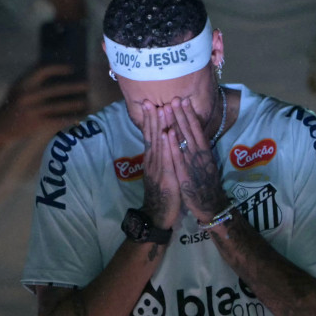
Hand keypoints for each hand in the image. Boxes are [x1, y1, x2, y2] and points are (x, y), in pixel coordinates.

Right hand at [0, 64, 89, 150]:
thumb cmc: (12, 107)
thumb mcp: (17, 90)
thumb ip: (33, 82)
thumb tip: (58, 76)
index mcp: (22, 83)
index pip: (42, 71)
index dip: (58, 68)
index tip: (71, 69)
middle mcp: (27, 96)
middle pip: (55, 89)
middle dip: (73, 87)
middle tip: (87, 85)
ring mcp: (31, 110)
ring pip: (58, 106)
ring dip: (74, 104)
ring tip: (86, 102)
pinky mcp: (35, 123)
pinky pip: (57, 120)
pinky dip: (68, 118)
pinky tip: (78, 117)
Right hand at [133, 101, 182, 230]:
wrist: (159, 215)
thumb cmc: (163, 193)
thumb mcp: (160, 172)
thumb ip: (160, 157)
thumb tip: (161, 142)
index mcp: (152, 159)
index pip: (150, 135)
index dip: (150, 120)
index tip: (149, 103)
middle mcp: (152, 161)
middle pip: (152, 136)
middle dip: (152, 117)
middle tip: (149, 100)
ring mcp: (158, 168)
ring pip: (158, 144)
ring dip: (159, 126)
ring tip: (159, 109)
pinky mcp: (166, 177)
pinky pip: (166, 158)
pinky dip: (166, 145)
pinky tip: (167, 133)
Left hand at [166, 97, 228, 223]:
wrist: (210, 206)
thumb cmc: (206, 185)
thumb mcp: (205, 164)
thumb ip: (200, 151)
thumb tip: (193, 137)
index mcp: (204, 152)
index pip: (196, 130)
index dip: (189, 115)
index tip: (183, 100)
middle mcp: (200, 154)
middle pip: (190, 131)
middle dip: (182, 113)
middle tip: (175, 97)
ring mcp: (193, 164)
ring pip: (184, 139)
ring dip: (177, 122)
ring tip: (170, 107)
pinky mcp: (186, 174)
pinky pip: (178, 157)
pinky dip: (174, 144)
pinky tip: (168, 133)